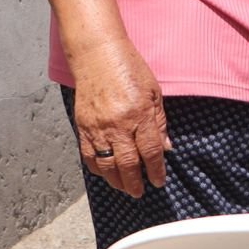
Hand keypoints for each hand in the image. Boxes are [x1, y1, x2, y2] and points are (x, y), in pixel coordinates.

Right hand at [69, 39, 170, 197]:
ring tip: (124, 188)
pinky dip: (98, 169)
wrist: (97, 56)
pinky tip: (106, 174)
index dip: (156, 170)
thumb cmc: (130, 68)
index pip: (150, 151)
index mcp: (139, 114)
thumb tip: (166, 147)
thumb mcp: (154, 92)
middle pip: (127, 163)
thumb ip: (159, 121)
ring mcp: (98, 127)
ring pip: (106, 164)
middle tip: (140, 192)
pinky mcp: (82, 126)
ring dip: (116, 180)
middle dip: (135, 182)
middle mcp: (118, 125)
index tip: (159, 182)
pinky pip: (89, 155)